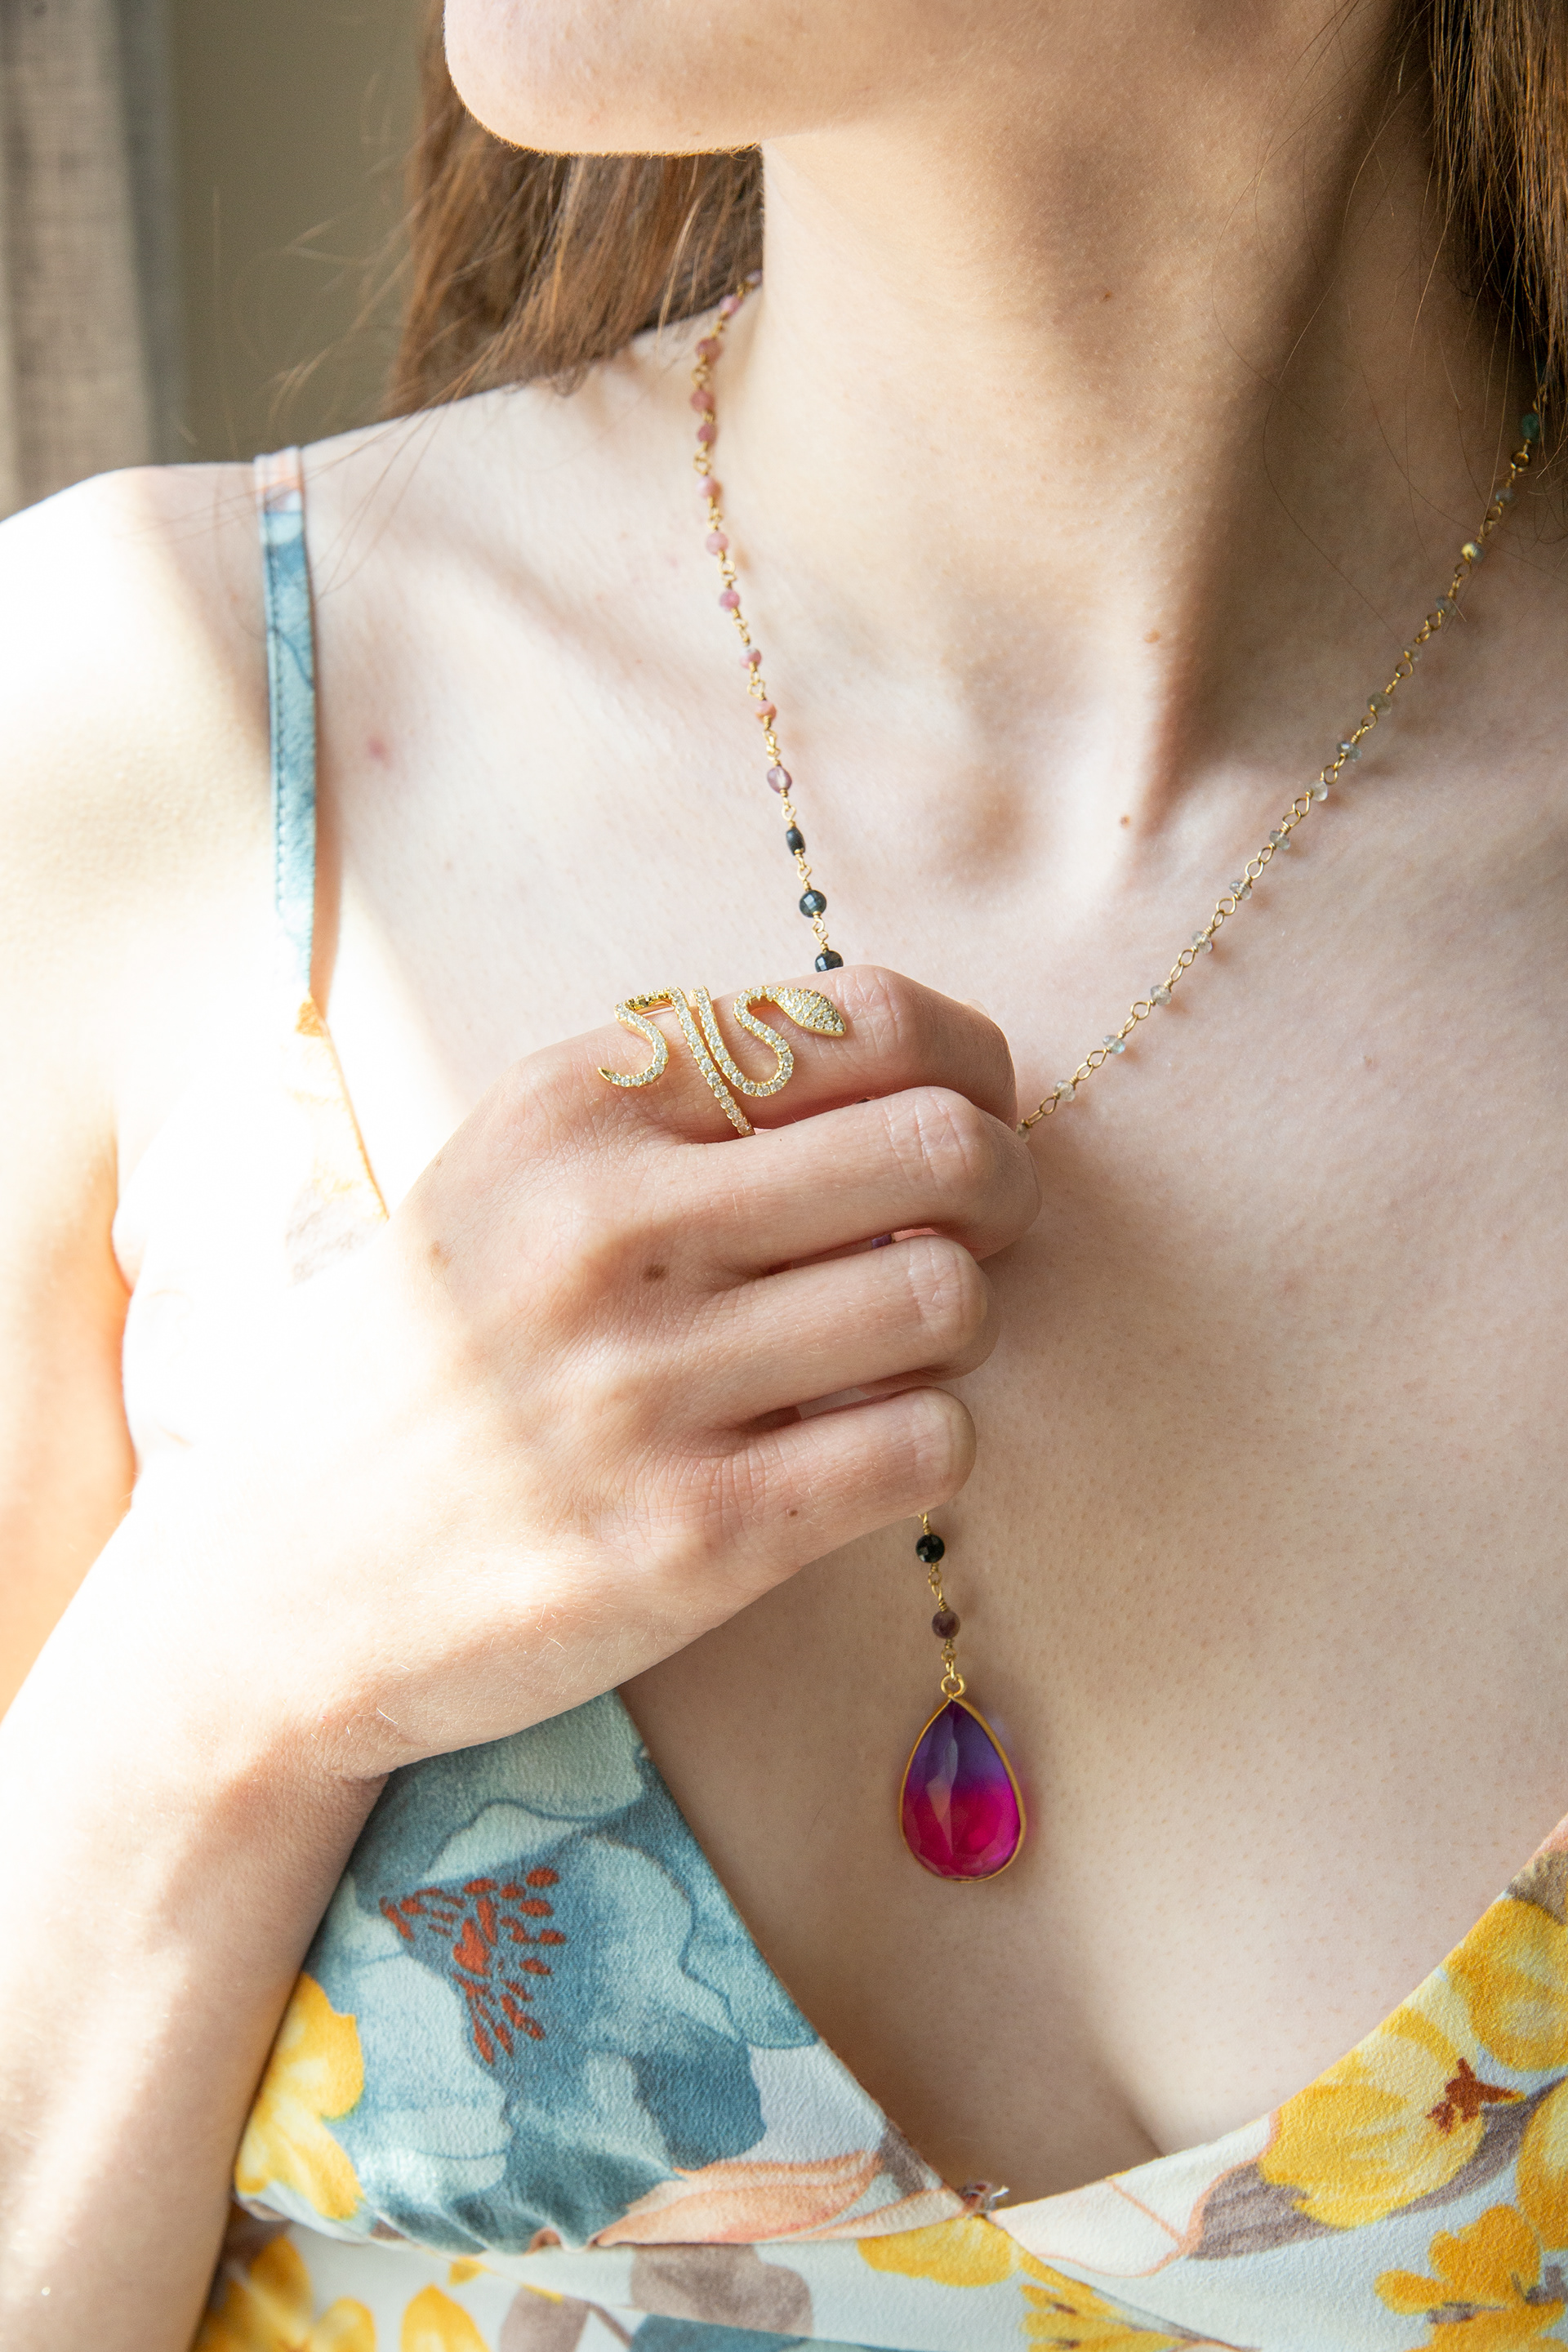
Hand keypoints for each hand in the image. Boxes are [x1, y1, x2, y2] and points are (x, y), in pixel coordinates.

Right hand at [114, 966, 1039, 1781]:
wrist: (281, 1583)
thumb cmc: (435, 1360)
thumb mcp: (508, 1177)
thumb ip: (683, 1102)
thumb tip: (920, 1070)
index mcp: (572, 1110)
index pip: (864, 1019)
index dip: (966, 1065)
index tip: (967, 1112)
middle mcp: (603, 1230)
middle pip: (938, 1148)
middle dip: (1001, 1184)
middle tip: (978, 1229)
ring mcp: (641, 1390)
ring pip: (947, 1300)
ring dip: (959, 1328)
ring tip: (894, 1352)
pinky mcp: (688, 1539)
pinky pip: (923, 1448)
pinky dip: (929, 1442)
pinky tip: (862, 1446)